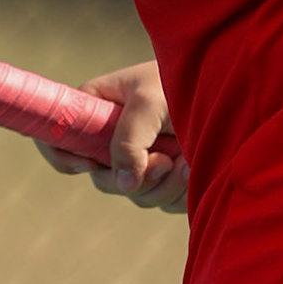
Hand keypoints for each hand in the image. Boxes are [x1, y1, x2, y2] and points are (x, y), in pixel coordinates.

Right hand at [36, 59, 186, 212]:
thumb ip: (128, 141)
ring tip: (186, 160)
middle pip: (103, 178)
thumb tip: (123, 184)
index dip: (64, 156)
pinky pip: (162, 200)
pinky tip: (193, 167)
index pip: (58, 137)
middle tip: (164, 160)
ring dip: (163, 185)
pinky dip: (179, 191)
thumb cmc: (179, 82)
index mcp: (96, 109)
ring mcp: (140, 159)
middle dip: (135, 176)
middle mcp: (113, 137)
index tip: (90, 164)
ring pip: (135, 193)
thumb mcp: (148, 103)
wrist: (224, 88)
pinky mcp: (166, 177)